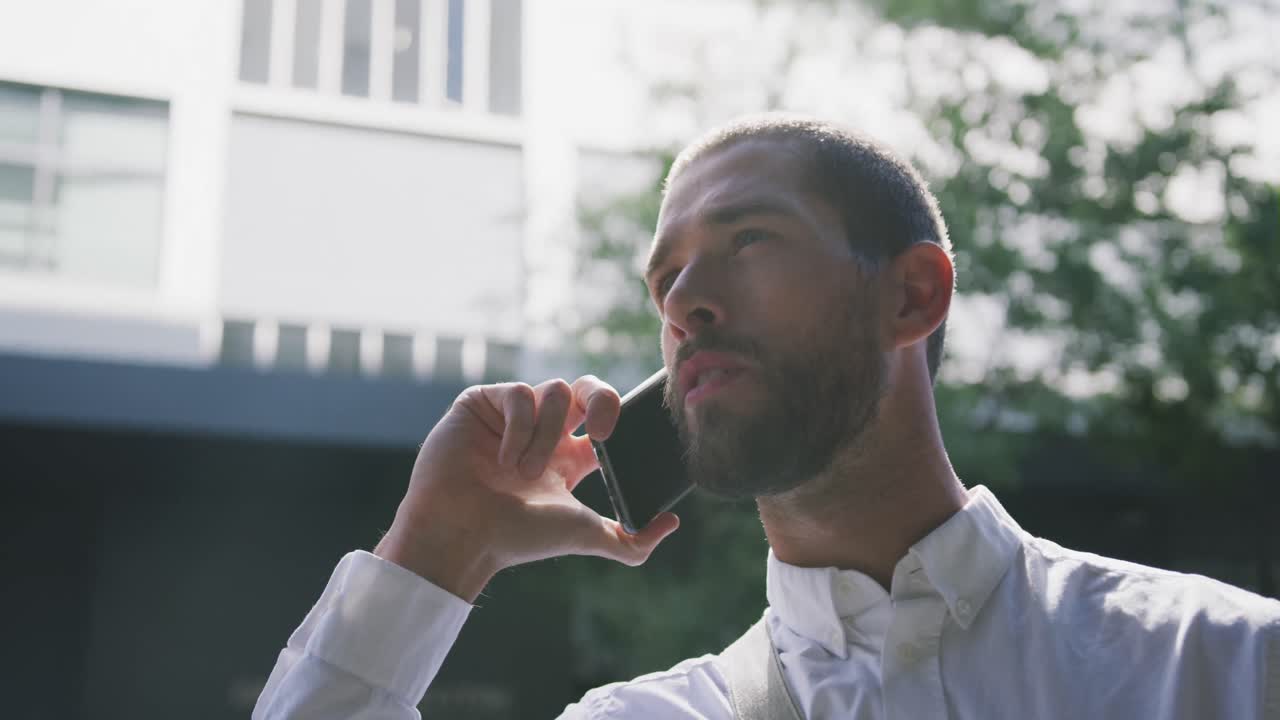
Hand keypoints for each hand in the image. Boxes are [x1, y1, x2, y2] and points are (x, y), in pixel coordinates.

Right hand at [374, 376, 679, 601]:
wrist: (462, 537)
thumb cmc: (516, 538)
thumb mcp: (584, 535)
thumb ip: (632, 539)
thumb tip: (672, 521)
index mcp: (569, 456)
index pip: (604, 417)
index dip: (617, 416)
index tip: (613, 439)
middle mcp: (543, 431)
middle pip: (585, 386)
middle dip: (601, 398)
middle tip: (601, 431)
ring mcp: (511, 414)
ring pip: (554, 391)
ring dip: (547, 435)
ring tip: (525, 473)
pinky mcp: (481, 403)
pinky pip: (518, 393)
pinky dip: (519, 427)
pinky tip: (503, 460)